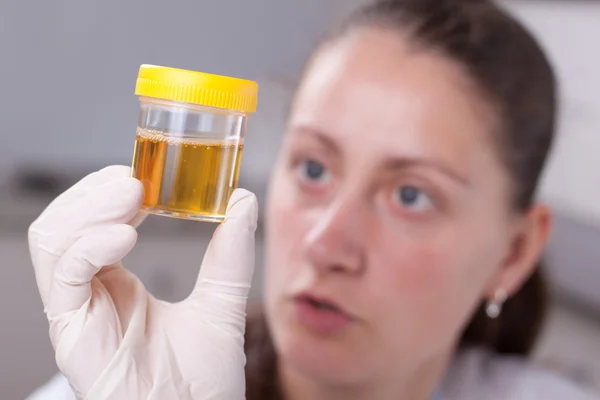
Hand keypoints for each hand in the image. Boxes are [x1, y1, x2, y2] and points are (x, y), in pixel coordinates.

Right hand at [28, 165, 257, 398]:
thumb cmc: (203, 379)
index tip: (146, 175)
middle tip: (136, 179)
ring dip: (90, 207)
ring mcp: (78, 312)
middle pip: (65, 223)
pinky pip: (64, 274)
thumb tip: (243, 199)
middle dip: (96, 192)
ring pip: (53, 240)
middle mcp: (90, 294)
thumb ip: (231, 252)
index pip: (93, 223)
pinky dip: (91, 243)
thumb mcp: (222, 301)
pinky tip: (126, 234)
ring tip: (133, 195)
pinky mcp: (73, 332)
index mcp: (117, 283)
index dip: (111, 192)